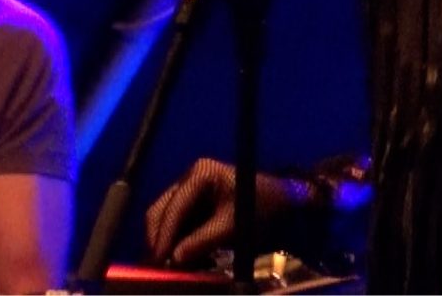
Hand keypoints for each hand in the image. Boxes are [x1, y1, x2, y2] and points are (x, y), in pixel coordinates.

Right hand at [143, 157, 320, 266]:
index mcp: (200, 173)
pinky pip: (177, 224)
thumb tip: (174, 260)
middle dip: (160, 241)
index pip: (173, 208)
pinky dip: (177, 242)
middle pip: (161, 211)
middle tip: (160, 268)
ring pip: (165, 219)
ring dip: (167, 243)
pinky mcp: (193, 203)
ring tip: (173, 267)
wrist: (282, 202)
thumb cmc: (262, 207)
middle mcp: (189, 178)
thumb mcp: (234, 226)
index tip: (158, 262)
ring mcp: (189, 189)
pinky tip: (185, 260)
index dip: (163, 237)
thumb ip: (202, 241)